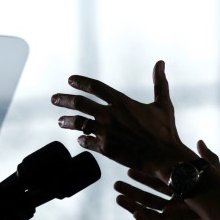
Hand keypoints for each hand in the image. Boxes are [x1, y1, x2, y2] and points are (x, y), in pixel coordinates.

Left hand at [52, 60, 189, 179]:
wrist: (164, 157)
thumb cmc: (165, 131)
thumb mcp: (163, 104)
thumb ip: (159, 83)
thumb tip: (160, 63)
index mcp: (122, 102)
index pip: (95, 87)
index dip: (81, 82)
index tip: (70, 80)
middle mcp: (110, 114)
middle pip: (79, 103)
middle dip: (63, 99)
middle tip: (54, 99)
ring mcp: (106, 132)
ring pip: (78, 123)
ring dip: (67, 121)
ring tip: (61, 121)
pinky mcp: (105, 148)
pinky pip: (86, 142)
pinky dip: (82, 140)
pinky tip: (81, 139)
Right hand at [114, 140, 219, 219]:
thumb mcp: (213, 174)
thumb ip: (206, 158)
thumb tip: (200, 141)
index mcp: (181, 191)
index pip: (157, 182)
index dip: (143, 177)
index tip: (128, 169)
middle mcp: (174, 205)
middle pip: (148, 198)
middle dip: (132, 191)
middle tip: (116, 185)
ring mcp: (174, 219)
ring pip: (148, 212)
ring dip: (132, 206)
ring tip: (118, 198)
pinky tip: (135, 213)